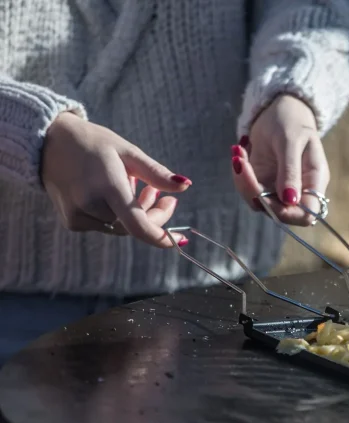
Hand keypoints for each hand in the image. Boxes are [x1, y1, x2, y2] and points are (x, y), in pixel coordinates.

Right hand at [41, 113, 191, 247]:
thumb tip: (185, 186)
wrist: (47, 141)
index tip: (181, 239)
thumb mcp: (128, 152)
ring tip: (134, 184)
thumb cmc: (93, 143)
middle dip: (153, 213)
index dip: (162, 237)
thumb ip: (156, 173)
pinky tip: (111, 192)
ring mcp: (78, 216)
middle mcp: (90, 205)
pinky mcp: (71, 221)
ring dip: (135, 212)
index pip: (139, 226)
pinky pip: (105, 225)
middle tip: (158, 192)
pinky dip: (116, 214)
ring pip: (121, 227)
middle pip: (135, 226)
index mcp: (107, 187)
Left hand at [231, 94, 329, 225]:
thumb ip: (290, 171)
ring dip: (243, 182)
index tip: (264, 196)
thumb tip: (290, 201)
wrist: (279, 109)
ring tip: (239, 153)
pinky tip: (239, 153)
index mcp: (314, 181)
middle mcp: (299, 190)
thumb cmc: (291, 121)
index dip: (288, 213)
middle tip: (240, 163)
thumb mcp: (290, 141)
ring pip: (259, 203)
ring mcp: (280, 188)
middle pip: (279, 212)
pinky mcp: (264, 183)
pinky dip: (240, 175)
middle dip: (255, 192)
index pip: (307, 214)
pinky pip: (249, 190)